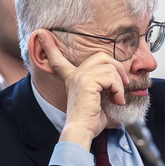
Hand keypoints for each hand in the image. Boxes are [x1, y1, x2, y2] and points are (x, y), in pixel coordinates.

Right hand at [37, 31, 127, 149]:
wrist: (81, 132)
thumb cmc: (89, 121)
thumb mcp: (98, 101)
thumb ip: (105, 88)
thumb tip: (123, 87)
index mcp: (73, 78)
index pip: (59, 59)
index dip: (49, 47)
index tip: (41, 34)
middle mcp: (74, 75)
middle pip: (102, 56)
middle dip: (118, 67)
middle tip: (123, 84)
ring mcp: (80, 77)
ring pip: (110, 68)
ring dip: (119, 84)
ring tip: (117, 98)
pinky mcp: (87, 82)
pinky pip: (111, 77)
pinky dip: (118, 89)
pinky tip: (116, 100)